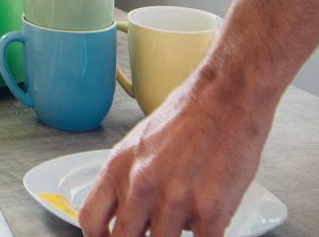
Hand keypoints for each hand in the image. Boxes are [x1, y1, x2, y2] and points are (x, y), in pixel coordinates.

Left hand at [79, 72, 274, 236]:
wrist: (227, 95)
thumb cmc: (189, 112)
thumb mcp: (141, 142)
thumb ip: (130, 178)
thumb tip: (130, 209)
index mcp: (119, 168)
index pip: (91, 221)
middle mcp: (140, 187)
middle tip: (153, 231)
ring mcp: (174, 201)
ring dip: (175, 235)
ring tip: (187, 216)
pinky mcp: (210, 211)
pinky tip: (208, 225)